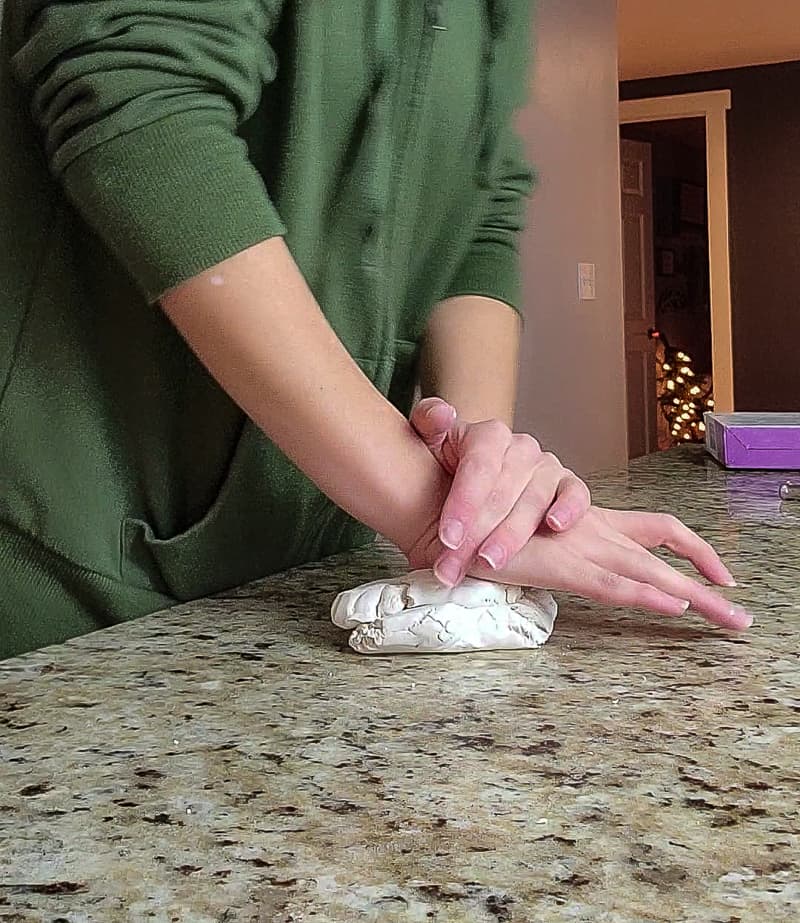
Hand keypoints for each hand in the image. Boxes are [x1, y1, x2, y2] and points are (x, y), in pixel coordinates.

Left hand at [410, 396, 590, 585]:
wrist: (467, 483)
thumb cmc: (446, 465)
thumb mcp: (428, 440)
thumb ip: (428, 420)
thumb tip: (442, 415)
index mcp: (488, 436)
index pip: (479, 467)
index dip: (463, 504)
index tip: (446, 538)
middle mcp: (521, 448)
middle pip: (502, 492)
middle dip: (476, 534)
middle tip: (454, 565)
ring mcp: (546, 467)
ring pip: (534, 500)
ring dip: (511, 535)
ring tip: (489, 563)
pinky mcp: (568, 486)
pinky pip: (576, 494)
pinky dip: (569, 508)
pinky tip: (555, 526)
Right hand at [476, 506, 746, 629]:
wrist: (449, 513)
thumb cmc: (482, 526)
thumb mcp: (527, 537)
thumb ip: (549, 549)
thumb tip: (562, 561)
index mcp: (592, 521)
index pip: (658, 530)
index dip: (694, 550)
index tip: (719, 574)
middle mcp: (595, 529)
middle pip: (668, 552)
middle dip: (708, 583)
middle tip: (740, 617)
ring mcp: (581, 546)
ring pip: (652, 573)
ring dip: (696, 597)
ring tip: (732, 621)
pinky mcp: (562, 565)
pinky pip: (615, 584)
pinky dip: (648, 596)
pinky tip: (677, 608)